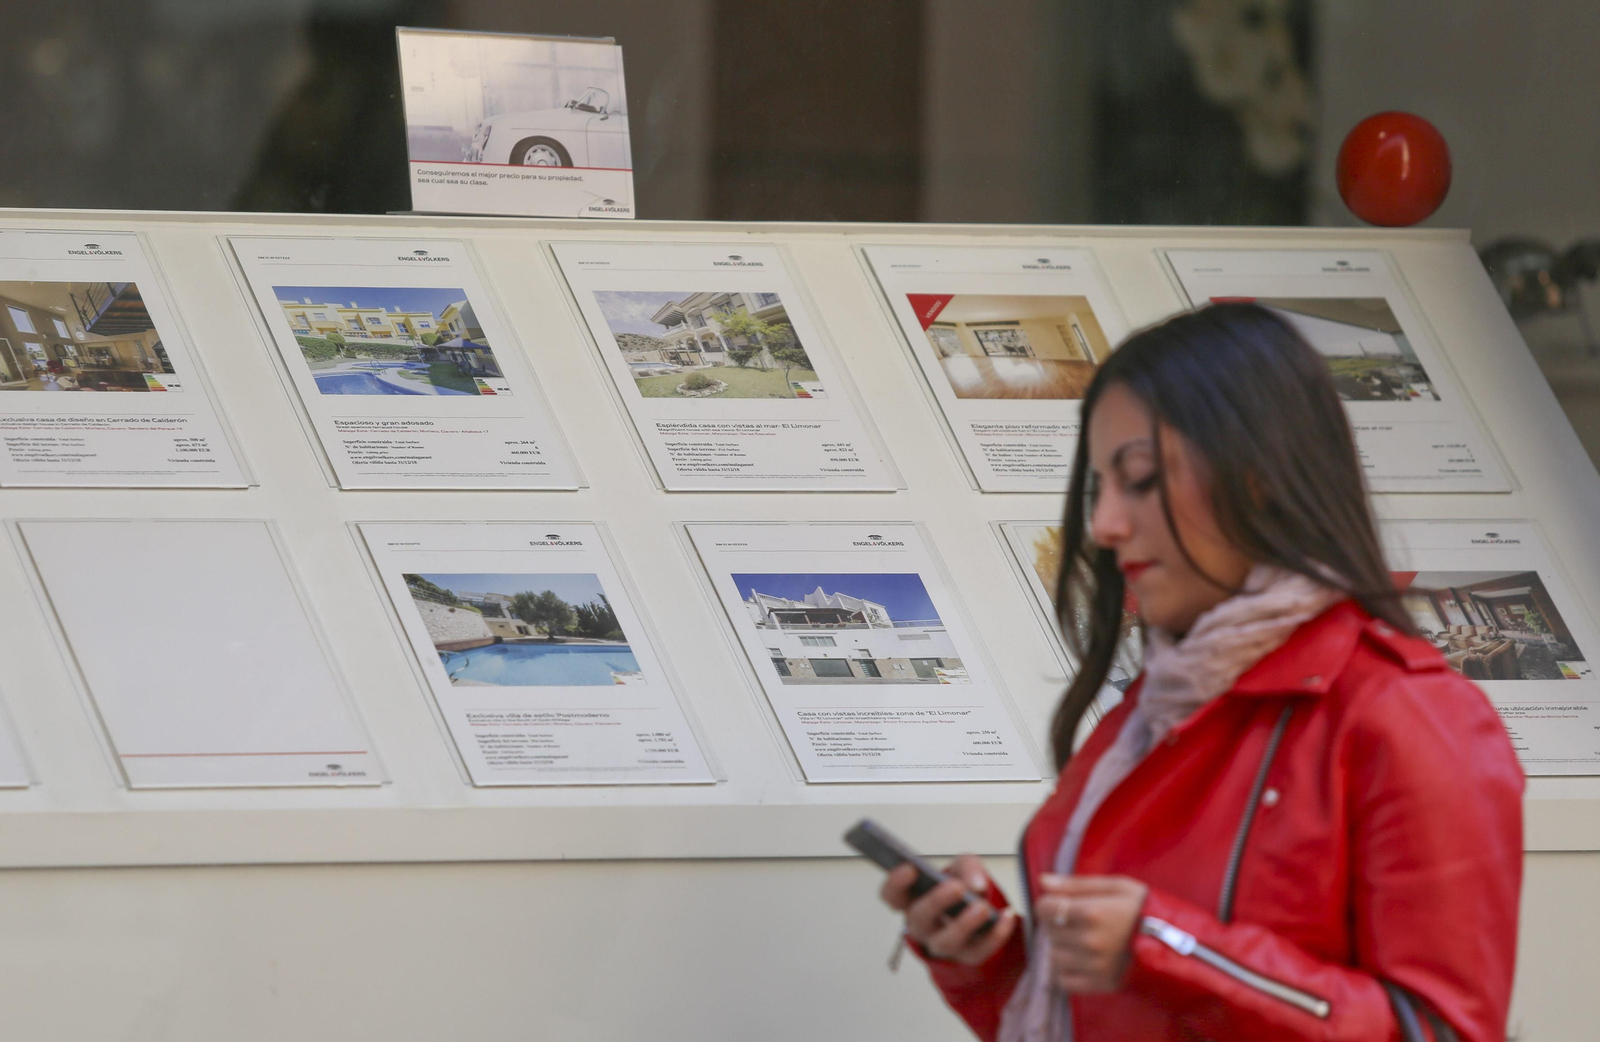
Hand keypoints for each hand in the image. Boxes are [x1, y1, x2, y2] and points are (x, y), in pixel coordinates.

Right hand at [878, 853, 1018, 965]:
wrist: (978, 914)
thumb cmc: (961, 886)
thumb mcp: (962, 868)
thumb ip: (967, 867)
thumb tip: (976, 885)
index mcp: (912, 900)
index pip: (892, 895)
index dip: (896, 883)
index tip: (910, 868)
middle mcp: (922, 925)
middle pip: (920, 918)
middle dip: (936, 902)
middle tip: (955, 887)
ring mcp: (943, 944)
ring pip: (946, 941)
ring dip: (964, 924)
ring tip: (982, 908)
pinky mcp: (968, 956)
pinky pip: (979, 950)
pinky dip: (996, 935)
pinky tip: (1007, 916)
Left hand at [1034, 874, 1147, 992]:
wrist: (1175, 943)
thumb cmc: (1144, 909)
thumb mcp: (1116, 886)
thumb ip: (1077, 884)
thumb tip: (1043, 881)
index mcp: (1092, 913)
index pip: (1045, 909)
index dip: (1048, 904)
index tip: (1059, 904)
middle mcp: (1090, 941)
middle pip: (1049, 932)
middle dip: (1057, 924)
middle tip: (1077, 922)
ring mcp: (1094, 966)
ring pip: (1055, 956)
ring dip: (1062, 948)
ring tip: (1081, 941)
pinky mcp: (1100, 985)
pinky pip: (1065, 981)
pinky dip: (1067, 971)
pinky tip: (1082, 961)